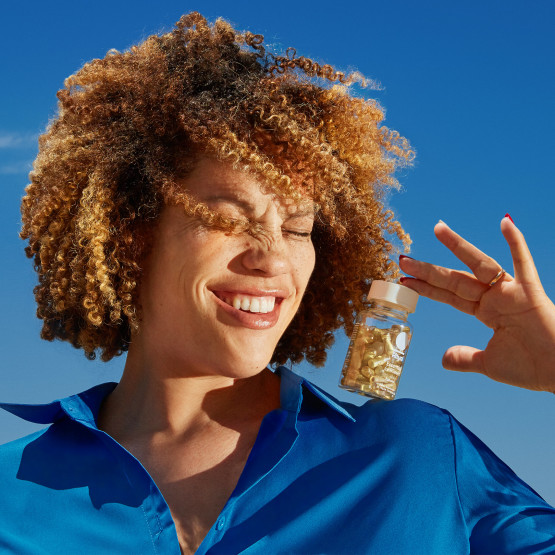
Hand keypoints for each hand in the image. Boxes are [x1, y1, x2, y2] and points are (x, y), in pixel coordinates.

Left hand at [398, 216, 554, 392]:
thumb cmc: (530, 368)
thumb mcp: (488, 364)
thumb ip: (465, 359)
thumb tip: (443, 359)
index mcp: (485, 311)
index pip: (448, 295)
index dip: (427, 287)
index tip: (404, 278)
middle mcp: (494, 297)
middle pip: (455, 279)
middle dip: (429, 270)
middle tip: (403, 258)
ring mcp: (511, 292)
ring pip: (480, 264)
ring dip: (458, 246)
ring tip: (438, 228)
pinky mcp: (531, 292)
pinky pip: (524, 263)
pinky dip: (516, 242)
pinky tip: (504, 222)